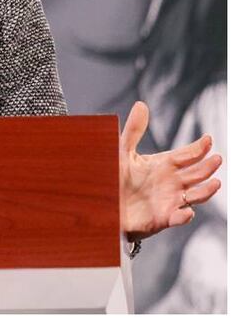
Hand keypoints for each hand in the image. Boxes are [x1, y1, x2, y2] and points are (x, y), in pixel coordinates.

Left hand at [119, 101, 221, 240]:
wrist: (106, 205)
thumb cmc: (117, 178)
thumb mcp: (123, 152)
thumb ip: (134, 130)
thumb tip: (141, 104)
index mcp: (163, 165)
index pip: (186, 155)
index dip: (198, 148)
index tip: (208, 139)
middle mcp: (171, 182)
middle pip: (196, 174)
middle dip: (207, 167)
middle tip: (216, 159)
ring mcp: (170, 200)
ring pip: (195, 195)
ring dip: (206, 191)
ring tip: (215, 183)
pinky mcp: (163, 218)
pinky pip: (179, 217)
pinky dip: (184, 216)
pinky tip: (187, 211)